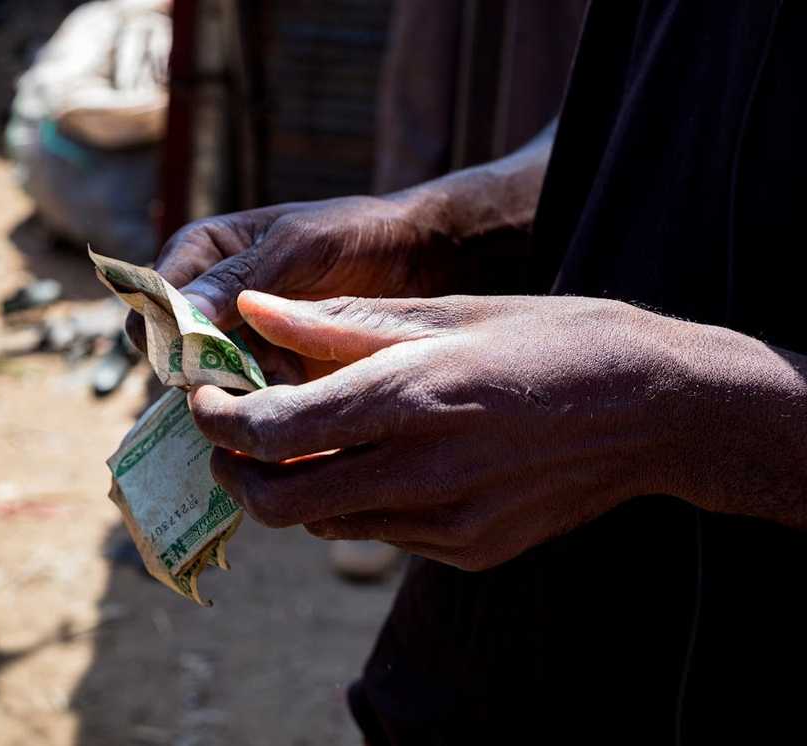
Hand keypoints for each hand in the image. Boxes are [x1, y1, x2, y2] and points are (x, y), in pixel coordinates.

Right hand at [128, 195, 456, 382]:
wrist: (418, 261)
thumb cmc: (355, 235)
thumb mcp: (298, 247)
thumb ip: (239, 278)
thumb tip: (178, 313)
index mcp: (199, 254)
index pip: (150, 301)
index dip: (164, 331)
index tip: (199, 351)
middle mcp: (207, 300)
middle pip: (171, 351)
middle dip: (204, 368)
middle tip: (249, 371)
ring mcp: (236, 341)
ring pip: (206, 383)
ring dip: (239, 390)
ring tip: (288, 376)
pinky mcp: (266, 373)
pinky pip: (244, 400)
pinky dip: (266, 403)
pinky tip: (300, 391)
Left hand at [188, 291, 684, 569]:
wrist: (656, 409)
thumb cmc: (553, 340)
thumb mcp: (447, 313)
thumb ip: (337, 324)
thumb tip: (253, 311)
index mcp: (410, 399)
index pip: (270, 432)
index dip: (217, 420)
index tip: (206, 399)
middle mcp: (421, 474)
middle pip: (278, 501)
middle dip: (237, 471)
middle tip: (235, 436)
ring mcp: (447, 523)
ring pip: (323, 523)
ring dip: (296, 486)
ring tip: (313, 438)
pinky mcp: (469, 550)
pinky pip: (381, 534)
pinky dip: (358, 500)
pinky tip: (387, 459)